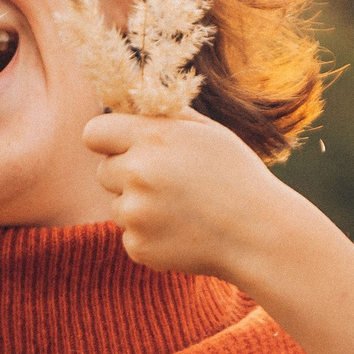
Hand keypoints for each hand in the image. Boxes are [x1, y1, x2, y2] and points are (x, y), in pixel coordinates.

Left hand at [84, 110, 296, 281]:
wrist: (259, 234)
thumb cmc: (238, 177)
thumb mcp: (208, 133)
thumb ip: (165, 119)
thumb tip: (134, 106)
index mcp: (152, 138)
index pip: (93, 133)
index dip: (108, 141)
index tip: (122, 148)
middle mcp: (137, 173)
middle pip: (103, 172)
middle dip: (127, 176)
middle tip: (167, 183)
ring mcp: (135, 214)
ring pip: (117, 206)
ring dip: (139, 208)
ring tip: (182, 210)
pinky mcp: (138, 246)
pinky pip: (130, 235)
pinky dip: (150, 236)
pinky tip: (182, 232)